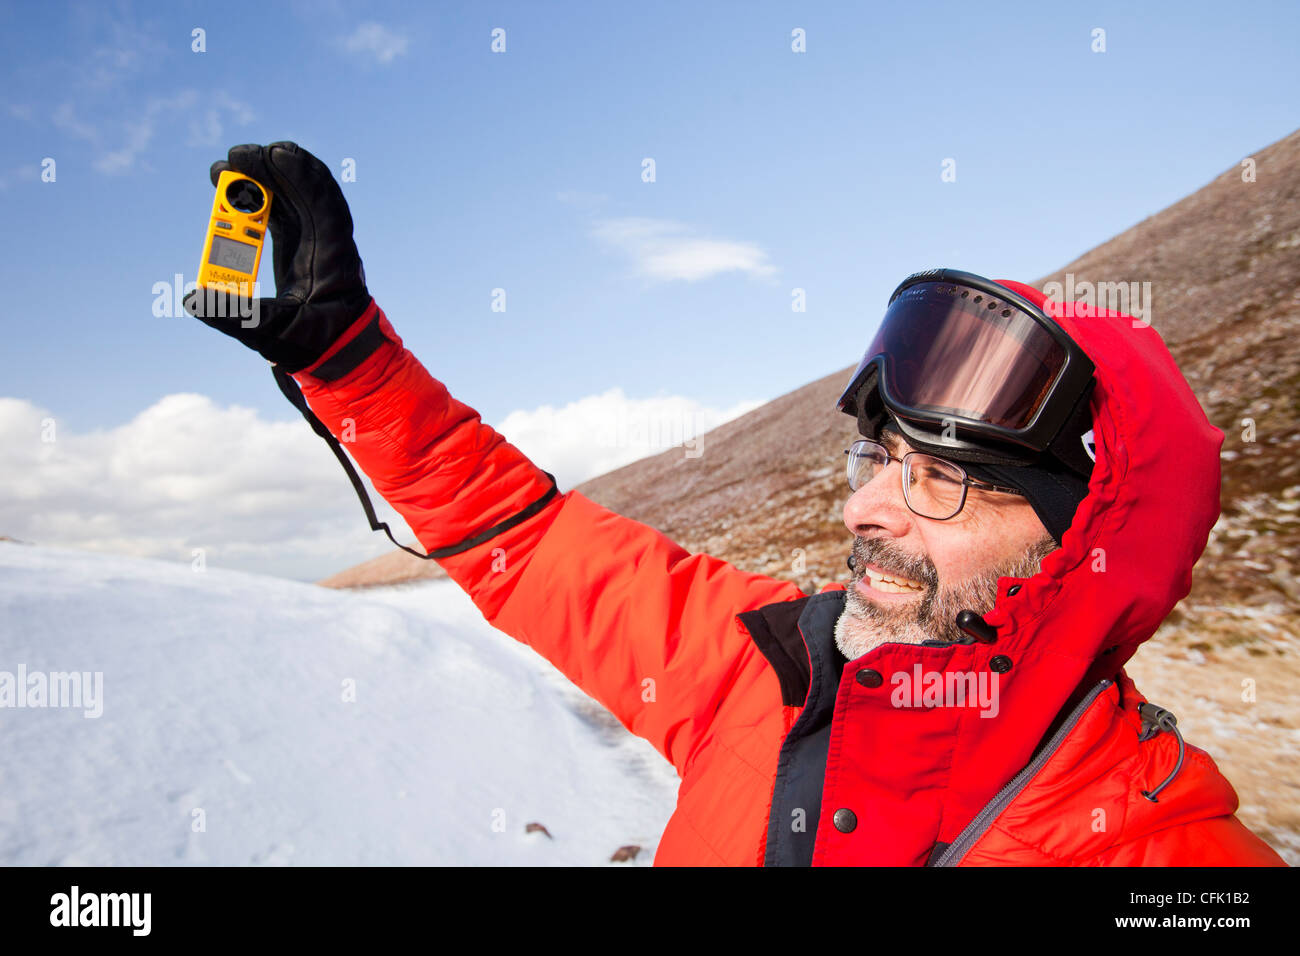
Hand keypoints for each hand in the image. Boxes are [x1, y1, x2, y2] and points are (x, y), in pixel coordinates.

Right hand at [184, 141, 377, 375]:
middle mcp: (328, 243)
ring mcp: (315, 243)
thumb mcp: (275, 334)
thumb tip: (193, 299)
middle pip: (305, 192)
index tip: (274, 153)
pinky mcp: (300, 247)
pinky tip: (242, 185)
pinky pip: (284, 212)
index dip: (303, 176)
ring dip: (265, 178)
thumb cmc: (316, 347)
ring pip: (293, 198)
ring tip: (231, 165)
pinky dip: (265, 195)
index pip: (324, 205)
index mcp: (334, 258)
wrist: (340, 357)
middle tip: (236, 155)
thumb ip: (237, 317)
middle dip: (273, 168)